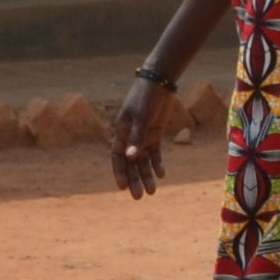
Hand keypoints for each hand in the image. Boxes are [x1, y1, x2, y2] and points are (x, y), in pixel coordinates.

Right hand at [112, 75, 171, 198]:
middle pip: (131, 163)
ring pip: (143, 161)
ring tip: (152, 191)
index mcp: (121, 132)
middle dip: (134, 180)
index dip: (119, 172)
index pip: (117, 157)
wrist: (159, 82)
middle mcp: (130, 137)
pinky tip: (162, 174)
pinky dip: (157, 164)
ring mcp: (143, 136)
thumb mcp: (141, 116)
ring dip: (146, 175)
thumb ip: (138, 137)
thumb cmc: (145, 96)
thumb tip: (131, 157)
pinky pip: (155, 153)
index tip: (121, 187)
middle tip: (138, 196)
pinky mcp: (155, 134)